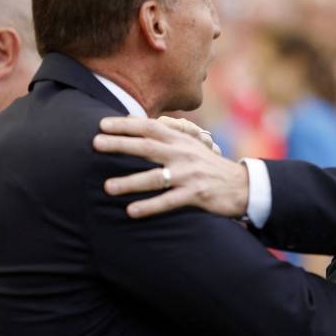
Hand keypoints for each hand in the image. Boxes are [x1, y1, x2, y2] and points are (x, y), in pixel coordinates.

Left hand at [93, 116, 248, 218]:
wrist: (240, 184)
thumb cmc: (207, 165)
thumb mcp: (190, 145)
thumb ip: (167, 136)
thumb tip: (137, 124)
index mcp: (180, 139)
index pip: (149, 127)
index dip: (125, 124)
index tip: (102, 123)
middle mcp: (183, 153)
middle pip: (147, 147)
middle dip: (120, 144)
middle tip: (95, 143)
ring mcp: (189, 174)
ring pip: (154, 177)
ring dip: (129, 181)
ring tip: (107, 187)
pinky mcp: (195, 194)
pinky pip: (168, 202)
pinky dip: (149, 206)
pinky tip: (131, 211)